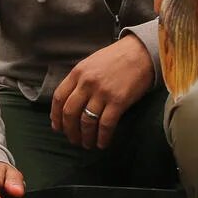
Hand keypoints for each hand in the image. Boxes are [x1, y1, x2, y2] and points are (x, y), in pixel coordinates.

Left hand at [51, 34, 154, 148]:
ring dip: (85, 137)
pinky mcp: (118, 101)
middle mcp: (87, 83)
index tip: (58, 128)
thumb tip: (69, 103)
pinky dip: (102, 137)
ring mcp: (102, 92)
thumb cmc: (116, 58)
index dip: (56, 116)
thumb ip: (79, 81)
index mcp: (77, 73)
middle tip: (74, 140)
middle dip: (69, 131)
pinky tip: (102, 143)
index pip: (59, 98)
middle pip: (70, 113)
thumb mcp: (91, 63)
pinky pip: (106, 125)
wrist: (141, 52)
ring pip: (86, 122)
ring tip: (87, 144)